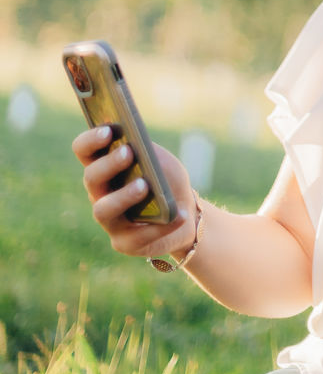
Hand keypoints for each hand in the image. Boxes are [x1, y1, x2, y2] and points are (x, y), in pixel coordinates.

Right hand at [72, 127, 197, 259]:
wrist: (186, 212)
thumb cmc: (166, 180)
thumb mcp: (160, 160)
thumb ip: (147, 151)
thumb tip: (137, 144)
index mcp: (104, 167)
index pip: (84, 151)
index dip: (90, 140)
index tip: (108, 130)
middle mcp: (100, 194)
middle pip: (91, 178)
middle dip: (109, 164)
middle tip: (128, 153)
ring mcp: (109, 220)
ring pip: (103, 210)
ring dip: (123, 196)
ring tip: (144, 185)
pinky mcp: (124, 243)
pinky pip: (135, 236)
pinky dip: (159, 225)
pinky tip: (178, 214)